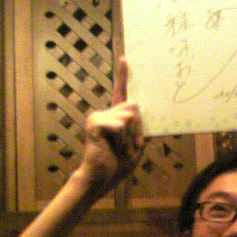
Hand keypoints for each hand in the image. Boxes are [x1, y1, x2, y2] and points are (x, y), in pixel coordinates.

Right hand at [77, 57, 143, 196]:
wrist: (101, 177)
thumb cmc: (119, 162)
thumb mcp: (137, 144)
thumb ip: (141, 126)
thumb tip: (136, 106)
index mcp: (117, 116)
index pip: (121, 93)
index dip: (123, 76)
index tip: (125, 59)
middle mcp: (107, 112)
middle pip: (134, 108)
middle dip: (138, 129)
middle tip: (129, 146)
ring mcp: (99, 116)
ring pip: (128, 117)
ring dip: (130, 136)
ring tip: (119, 148)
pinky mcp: (95, 122)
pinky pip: (119, 125)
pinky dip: (121, 138)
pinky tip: (110, 145)